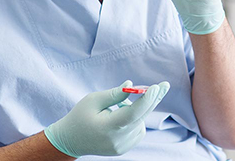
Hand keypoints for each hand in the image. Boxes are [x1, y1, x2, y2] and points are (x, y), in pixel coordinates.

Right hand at [44, 80, 169, 157]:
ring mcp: (122, 146)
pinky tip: (122, 117)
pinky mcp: (124, 149)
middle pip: (141, 117)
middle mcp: (117, 140)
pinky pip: (138, 130)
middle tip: (164, 85)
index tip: (156, 87)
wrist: (70, 141)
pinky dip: (136, 120)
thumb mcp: (93, 100)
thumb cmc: (80, 116)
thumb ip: (114, 94)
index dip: (146, 100)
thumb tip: (132, 85)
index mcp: (107, 127)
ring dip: (138, 110)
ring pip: (140, 122)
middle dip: (153, 100)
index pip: (132, 114)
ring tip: (118, 107)